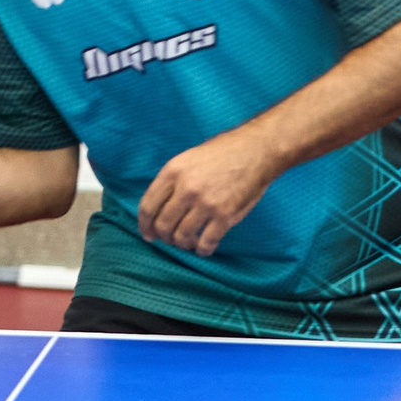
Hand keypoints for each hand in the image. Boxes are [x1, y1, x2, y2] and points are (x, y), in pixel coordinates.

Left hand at [137, 130, 280, 255]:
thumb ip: (172, 181)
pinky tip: (203, 247)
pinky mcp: (225, 216)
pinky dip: (202, 249)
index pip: (148, 206)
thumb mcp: (188, 158)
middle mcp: (186, 189)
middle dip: (163, 237)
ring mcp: (206, 204)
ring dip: (182, 244)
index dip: (144, 225)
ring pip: (182, 237)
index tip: (147, 234)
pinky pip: (206, 242)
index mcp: (173, 171)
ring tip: (187, 242)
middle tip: (169, 239)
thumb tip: (159, 208)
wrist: (256, 150)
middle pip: (163, 225)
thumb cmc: (223, 152)